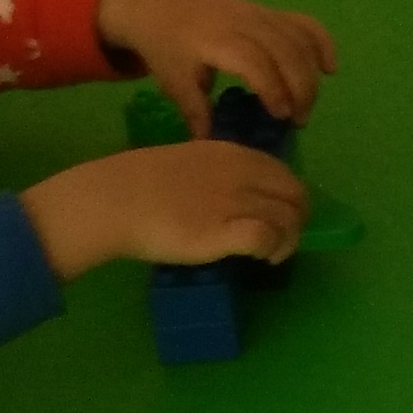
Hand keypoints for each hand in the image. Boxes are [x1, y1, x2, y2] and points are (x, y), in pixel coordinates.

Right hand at [20, 142, 309, 278]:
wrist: (115, 199)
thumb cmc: (142, 183)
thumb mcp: (190, 161)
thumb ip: (218, 173)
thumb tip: (236, 194)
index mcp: (234, 154)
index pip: (283, 173)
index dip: (290, 198)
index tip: (280, 215)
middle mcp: (242, 174)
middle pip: (295, 196)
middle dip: (298, 220)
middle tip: (283, 240)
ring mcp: (235, 202)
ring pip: (288, 218)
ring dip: (288, 240)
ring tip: (272, 255)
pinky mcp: (224, 231)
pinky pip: (266, 237)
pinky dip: (271, 247)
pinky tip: (261, 258)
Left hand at [99, 0, 339, 130]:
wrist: (158, 4)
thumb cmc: (165, 46)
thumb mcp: (174, 82)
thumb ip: (197, 113)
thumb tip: (214, 148)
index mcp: (218, 39)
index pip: (256, 61)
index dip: (273, 88)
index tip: (280, 117)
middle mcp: (244, 22)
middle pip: (287, 50)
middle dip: (301, 88)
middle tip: (298, 121)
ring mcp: (260, 13)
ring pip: (300, 38)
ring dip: (311, 73)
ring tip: (306, 106)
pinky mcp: (268, 11)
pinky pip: (303, 23)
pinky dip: (321, 43)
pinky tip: (329, 67)